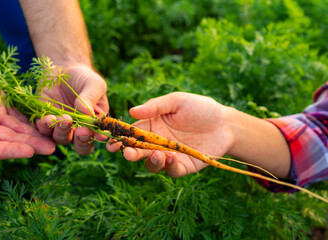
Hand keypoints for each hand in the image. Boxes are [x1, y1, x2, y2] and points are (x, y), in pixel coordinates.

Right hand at [0, 62, 54, 160]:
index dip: (9, 152)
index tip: (29, 152)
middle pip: (9, 140)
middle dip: (30, 144)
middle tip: (52, 149)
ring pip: (17, 127)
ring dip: (35, 133)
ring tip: (55, 138)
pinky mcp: (0, 103)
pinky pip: (18, 113)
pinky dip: (32, 117)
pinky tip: (47, 121)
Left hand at [36, 63, 108, 154]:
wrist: (63, 70)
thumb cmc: (84, 78)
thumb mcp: (93, 84)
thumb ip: (91, 98)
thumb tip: (86, 113)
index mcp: (95, 124)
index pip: (100, 137)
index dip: (101, 139)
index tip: (100, 136)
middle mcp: (79, 130)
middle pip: (81, 146)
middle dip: (82, 141)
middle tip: (82, 131)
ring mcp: (61, 128)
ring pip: (62, 139)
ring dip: (63, 132)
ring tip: (65, 118)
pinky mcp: (45, 121)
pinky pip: (44, 130)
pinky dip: (46, 126)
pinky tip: (48, 118)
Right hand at [107, 92, 234, 176]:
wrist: (225, 123)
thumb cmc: (200, 108)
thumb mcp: (177, 101)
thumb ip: (155, 106)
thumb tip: (132, 111)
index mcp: (152, 125)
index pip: (132, 133)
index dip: (120, 138)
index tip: (110, 142)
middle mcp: (157, 142)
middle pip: (138, 150)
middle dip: (130, 153)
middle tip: (127, 153)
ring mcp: (169, 156)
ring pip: (152, 163)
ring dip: (150, 161)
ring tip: (155, 155)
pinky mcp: (183, 166)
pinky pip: (172, 171)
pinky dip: (169, 167)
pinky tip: (171, 158)